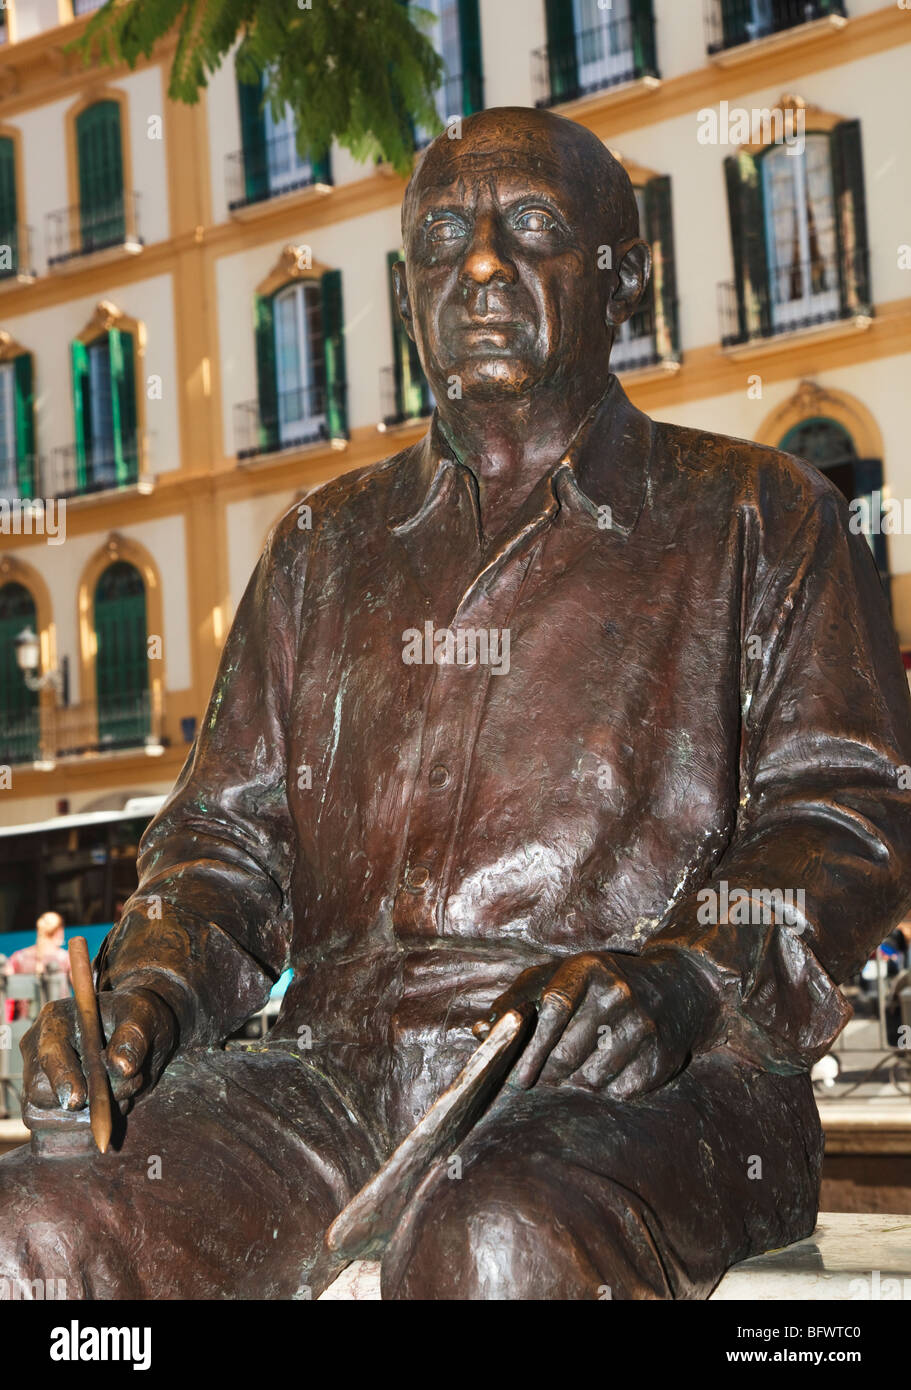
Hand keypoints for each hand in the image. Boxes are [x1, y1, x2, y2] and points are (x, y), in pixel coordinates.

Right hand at [22, 986, 177, 1113]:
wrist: (143, 1037)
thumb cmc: (138, 1018)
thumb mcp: (144, 1016)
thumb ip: (134, 1036)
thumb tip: (121, 1067)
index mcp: (56, 1018)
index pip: (49, 1053)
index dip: (61, 1077)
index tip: (79, 1099)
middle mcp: (40, 1049)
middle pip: (40, 1092)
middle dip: (86, 1100)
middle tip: (128, 1089)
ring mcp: (41, 1079)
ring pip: (48, 1115)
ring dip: (90, 1115)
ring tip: (126, 1091)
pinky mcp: (49, 1105)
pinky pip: (58, 1128)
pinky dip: (87, 1124)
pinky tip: (113, 1105)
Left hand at [474, 948, 718, 1100]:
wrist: (677, 988)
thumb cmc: (603, 983)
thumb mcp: (562, 975)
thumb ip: (518, 999)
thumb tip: (479, 1031)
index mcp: (589, 968)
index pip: (553, 1009)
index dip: (531, 1047)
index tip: (519, 1076)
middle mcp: (619, 993)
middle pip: (568, 1052)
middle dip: (547, 1073)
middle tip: (540, 1078)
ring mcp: (643, 1025)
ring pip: (591, 1078)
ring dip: (576, 1082)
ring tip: (579, 1066)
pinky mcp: (661, 1055)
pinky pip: (619, 1090)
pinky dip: (606, 1088)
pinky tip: (609, 1068)